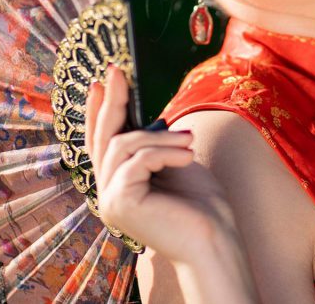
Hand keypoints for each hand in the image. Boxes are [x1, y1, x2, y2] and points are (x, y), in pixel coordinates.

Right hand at [84, 64, 236, 265]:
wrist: (215, 241)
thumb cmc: (201, 206)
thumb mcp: (175, 162)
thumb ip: (153, 143)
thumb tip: (145, 115)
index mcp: (119, 183)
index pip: (102, 141)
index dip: (99, 110)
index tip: (102, 81)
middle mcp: (108, 192)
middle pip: (103, 138)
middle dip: (110, 101)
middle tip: (116, 71)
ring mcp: (109, 199)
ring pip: (123, 145)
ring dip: (159, 137)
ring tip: (189, 141)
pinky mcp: (119, 202)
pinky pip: (138, 160)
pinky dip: (165, 152)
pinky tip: (188, 156)